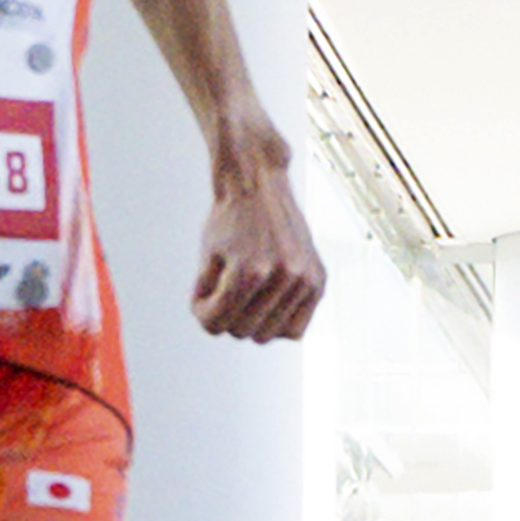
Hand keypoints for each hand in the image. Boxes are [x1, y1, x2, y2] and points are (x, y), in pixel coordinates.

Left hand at [190, 143, 324, 342]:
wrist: (259, 185)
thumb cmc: (229, 220)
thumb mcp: (207, 257)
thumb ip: (207, 298)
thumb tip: (217, 329)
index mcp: (249, 270)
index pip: (214, 324)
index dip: (202, 312)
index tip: (202, 296)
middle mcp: (282, 276)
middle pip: (241, 332)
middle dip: (226, 315)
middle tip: (224, 290)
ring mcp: (304, 279)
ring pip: (267, 335)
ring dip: (250, 320)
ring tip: (246, 293)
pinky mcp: (318, 281)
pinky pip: (296, 331)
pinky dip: (278, 324)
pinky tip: (267, 304)